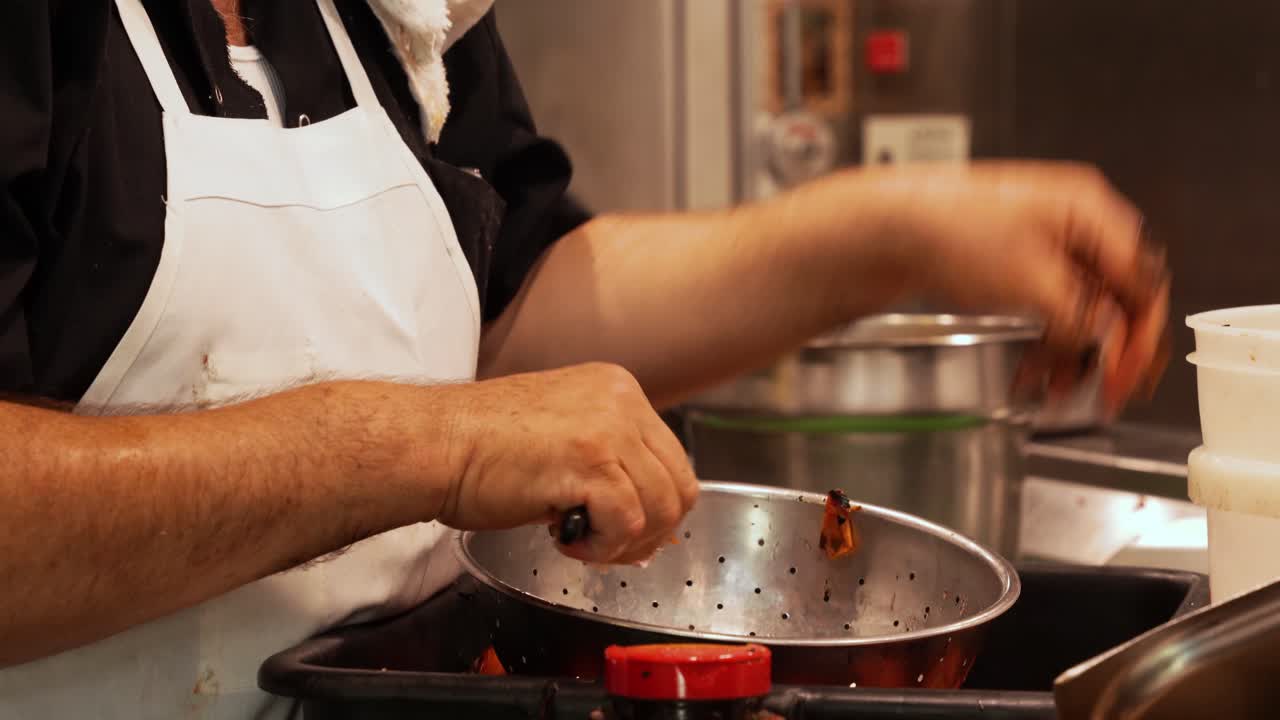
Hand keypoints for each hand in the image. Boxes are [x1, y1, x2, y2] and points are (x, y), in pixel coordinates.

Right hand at [431, 362, 697, 563]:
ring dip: (623, 541)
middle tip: (603, 543)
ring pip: (661, 508)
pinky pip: (627, 524)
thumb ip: (608, 459)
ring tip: (578, 539)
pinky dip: (601, 547)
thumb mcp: (562, 434)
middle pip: (679, 486)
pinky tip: (564, 539)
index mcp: (616, 389)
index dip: (652, 506)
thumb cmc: (478, 446)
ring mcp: (608, 429)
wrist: (432, 444)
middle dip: (648, 530)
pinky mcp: (592, 464)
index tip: (618, 526)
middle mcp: (621, 401)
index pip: (671, 459)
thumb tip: (643, 512)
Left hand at [865, 161, 1169, 413]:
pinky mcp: (1012, 262)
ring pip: (1076, 309)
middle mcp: (1071, 222)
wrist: (887, 227)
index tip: (1129, 379)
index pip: (1141, 282)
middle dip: (1104, 350)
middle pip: (1111, 297)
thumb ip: (1083, 321)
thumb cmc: (952, 232)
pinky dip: (1043, 342)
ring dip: (1070, 354)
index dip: (1140, 337)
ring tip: (1053, 391)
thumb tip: (1112, 347)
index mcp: (1089, 212)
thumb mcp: (1034, 286)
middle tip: (1103, 393)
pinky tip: (1031, 375)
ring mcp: (1041, 241)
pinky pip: (1045, 308)